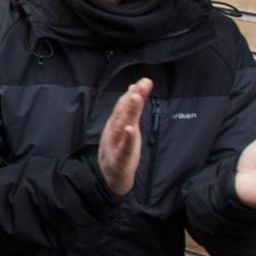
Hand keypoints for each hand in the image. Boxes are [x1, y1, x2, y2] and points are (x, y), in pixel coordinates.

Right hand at [98, 78, 149, 196]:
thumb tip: (133, 87)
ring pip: (122, 126)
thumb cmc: (118, 148)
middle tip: (141, 85)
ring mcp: (116, 144)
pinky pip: (124, 148)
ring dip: (128, 112)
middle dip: (132, 98)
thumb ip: (129, 108)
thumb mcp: (124, 127)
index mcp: (117, 123)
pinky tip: (130, 130)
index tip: (145, 81)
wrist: (111, 174)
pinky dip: (126, 139)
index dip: (134, 93)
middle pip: (123, 112)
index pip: (125, 105)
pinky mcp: (119, 158)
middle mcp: (115, 131)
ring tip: (136, 98)